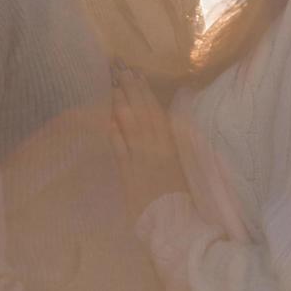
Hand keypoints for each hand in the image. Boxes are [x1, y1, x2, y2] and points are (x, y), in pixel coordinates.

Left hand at [109, 62, 188, 218]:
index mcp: (172, 145)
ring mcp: (142, 160)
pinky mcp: (130, 175)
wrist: (176, 223)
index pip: (157, 112)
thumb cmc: (182, 198)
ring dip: (121, 104)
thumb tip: (165, 122)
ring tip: (113, 85)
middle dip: (130, 89)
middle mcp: (157, 148)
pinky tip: (108, 120)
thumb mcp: (182, 165)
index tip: (137, 73)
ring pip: (131, 126)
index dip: (146, 92)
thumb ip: (172, 144)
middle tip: (119, 67)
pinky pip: (121, 150)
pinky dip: (115, 135)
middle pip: (142, 113)